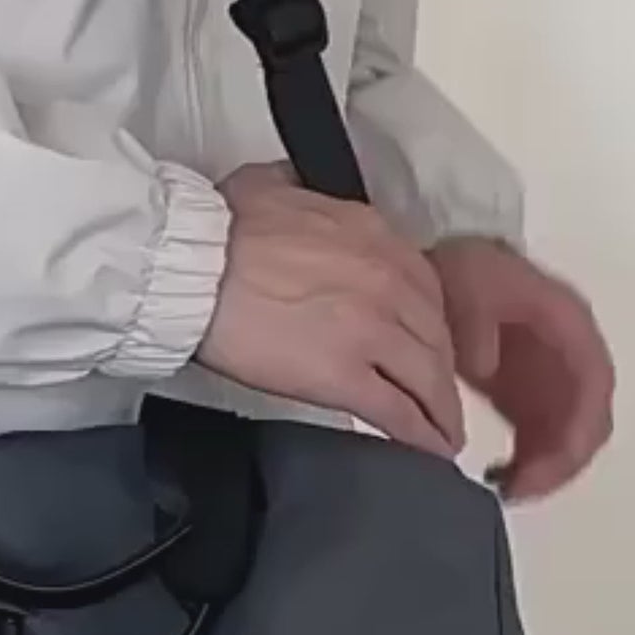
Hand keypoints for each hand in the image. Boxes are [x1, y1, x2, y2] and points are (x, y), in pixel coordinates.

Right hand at [199, 164, 465, 456]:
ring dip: (441, 410)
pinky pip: (398, 410)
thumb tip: (295, 192)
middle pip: (435, 334)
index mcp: (372, 235)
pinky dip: (421, 434)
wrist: (190, 267)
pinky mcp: (344, 375)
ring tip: (444, 433)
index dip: (428, 321)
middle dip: (441, 370)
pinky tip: (429, 450)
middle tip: (439, 395)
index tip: (425, 341)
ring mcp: (371, 330)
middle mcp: (386, 280)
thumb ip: (301, 191)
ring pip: (427, 376)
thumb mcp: (273, 184)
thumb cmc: (217, 227)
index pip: (423, 285)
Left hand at [429, 237, 615, 500]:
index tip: (553, 460)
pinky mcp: (526, 397)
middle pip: (588, 419)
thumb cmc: (462, 271)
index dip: (579, 427)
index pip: (593, 382)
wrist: (439, 272)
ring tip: (507, 489)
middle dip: (562, 462)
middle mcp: (568, 356)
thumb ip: (475, 321)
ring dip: (545, 470)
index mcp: (567, 324)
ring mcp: (549, 379)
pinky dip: (526, 464)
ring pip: (567, 437)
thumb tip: (486, 364)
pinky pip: (540, 439)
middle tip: (522, 488)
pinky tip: (497, 478)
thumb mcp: (467, 282)